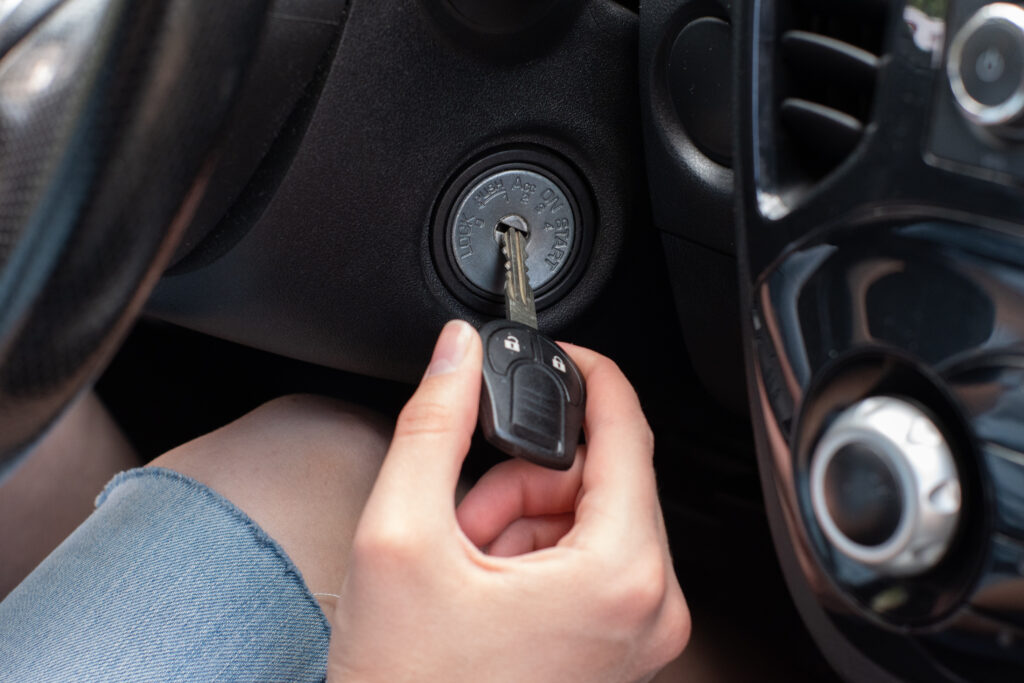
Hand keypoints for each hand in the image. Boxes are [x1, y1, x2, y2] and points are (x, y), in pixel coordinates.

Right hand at [328, 320, 689, 682]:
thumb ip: (435, 425)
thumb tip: (458, 354)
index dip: (592, 377)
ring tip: (467, 564)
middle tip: (464, 517)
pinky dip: (533, 555)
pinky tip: (485, 588)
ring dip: (520, 520)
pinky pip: (589, 560)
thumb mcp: (401, 537)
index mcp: (619, 575)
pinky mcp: (618, 646)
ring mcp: (639, 632)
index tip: (563, 354)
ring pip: (588, 517)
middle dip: (522, 480)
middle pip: (600, 478)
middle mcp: (649, 608)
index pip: (628, 432)